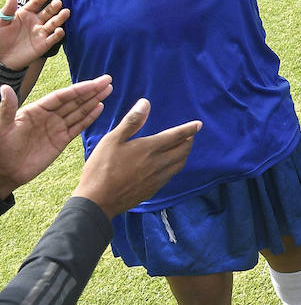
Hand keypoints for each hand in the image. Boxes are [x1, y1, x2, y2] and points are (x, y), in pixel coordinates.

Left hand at [0, 0, 67, 69]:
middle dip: (53, 7)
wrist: (1, 59)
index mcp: (25, 14)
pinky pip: (53, 38)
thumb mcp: (0, 23)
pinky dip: (58, 34)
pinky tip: (59, 30)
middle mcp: (35, 22)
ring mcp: (40, 32)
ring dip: (60, 18)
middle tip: (58, 3)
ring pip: (53, 23)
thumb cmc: (0, 38)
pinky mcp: (44, 44)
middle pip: (47, 12)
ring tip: (65, 12)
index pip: (34, 4)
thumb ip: (7, 11)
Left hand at [0, 76, 110, 197]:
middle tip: (108, 81)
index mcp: (36, 110)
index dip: (79, 89)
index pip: (61, 96)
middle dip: (91, 91)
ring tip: (108, 91)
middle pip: (73, 101)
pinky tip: (100, 108)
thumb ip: (6, 108)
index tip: (94, 83)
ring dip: (93, 101)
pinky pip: (78, 127)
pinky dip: (89, 118)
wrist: (4, 172)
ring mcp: (55, 128)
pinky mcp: (60, 141)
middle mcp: (48, 116)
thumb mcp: (1, 127)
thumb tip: (4, 88)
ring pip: (78, 112)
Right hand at [73, 98, 200, 218]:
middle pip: (183, 150)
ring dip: (184, 154)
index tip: (198, 124)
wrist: (97, 202)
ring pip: (179, 164)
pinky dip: (175, 167)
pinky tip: (168, 166)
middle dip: (189, 141)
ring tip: (182, 148)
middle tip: (190, 135)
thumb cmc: (100, 169)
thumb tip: (145, 103)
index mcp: (149, 149)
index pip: (177, 136)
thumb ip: (131, 122)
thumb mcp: (112, 140)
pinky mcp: (153, 190)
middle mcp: (158, 164)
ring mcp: (157, 179)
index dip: (189, 129)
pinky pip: (170, 176)